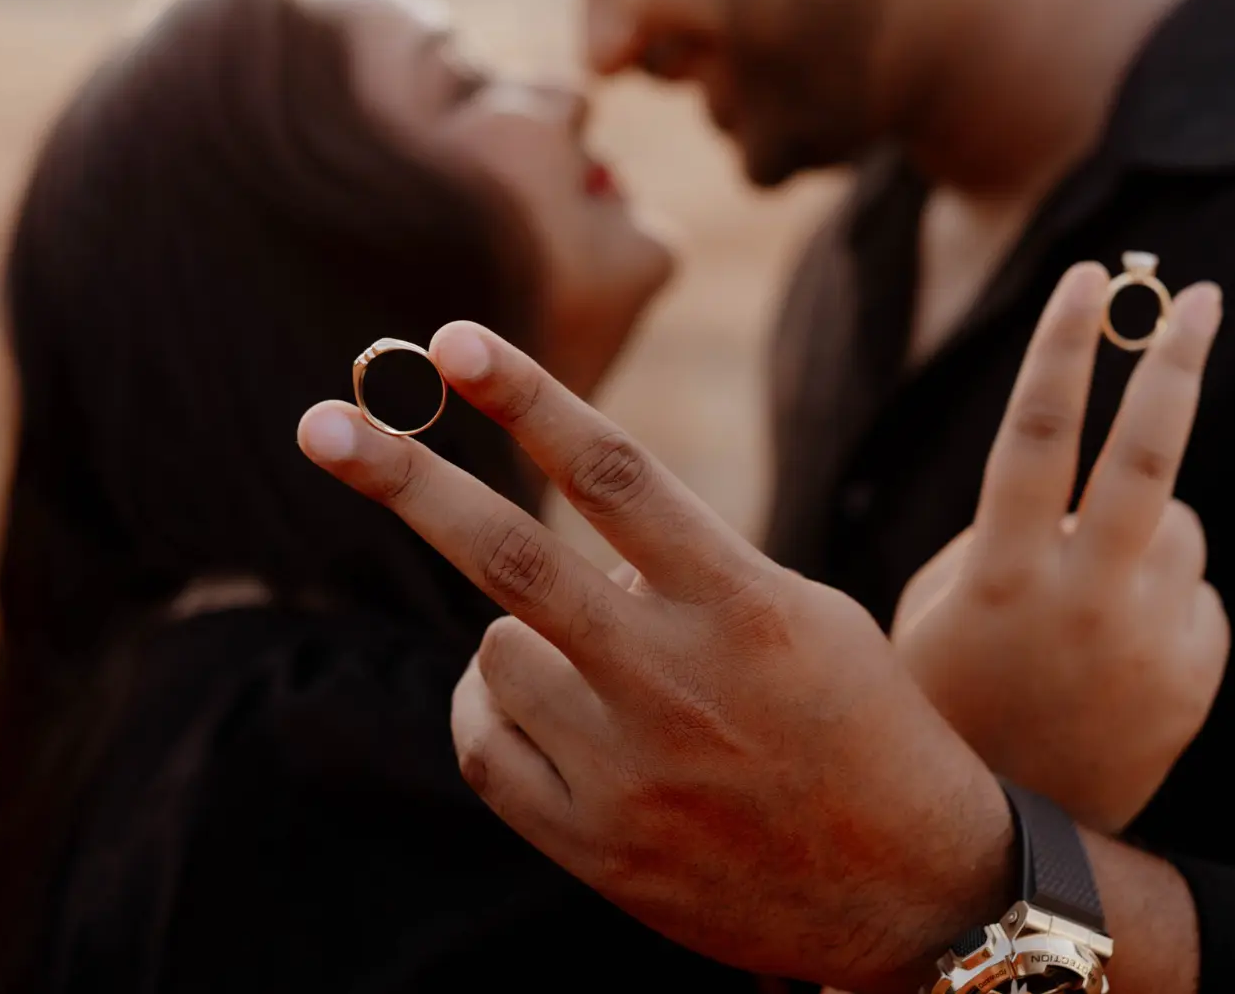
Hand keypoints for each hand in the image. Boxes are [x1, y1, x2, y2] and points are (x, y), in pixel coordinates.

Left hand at [299, 329, 1013, 992]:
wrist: (913, 894)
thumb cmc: (865, 725)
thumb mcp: (805, 612)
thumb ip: (692, 564)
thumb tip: (581, 536)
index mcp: (740, 603)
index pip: (612, 472)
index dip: (526, 396)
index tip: (452, 339)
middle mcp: (673, 679)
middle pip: (508, 558)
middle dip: (405, 481)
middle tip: (321, 424)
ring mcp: (626, 770)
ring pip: (496, 650)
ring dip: (515, 629)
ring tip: (586, 651)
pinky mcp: (596, 847)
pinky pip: (484, 746)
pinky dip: (488, 703)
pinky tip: (528, 696)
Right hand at [892, 263, 1228, 833]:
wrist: (1010, 830)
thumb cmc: (947, 687)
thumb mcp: (940, 595)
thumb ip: (1009, 524)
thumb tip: (1084, 474)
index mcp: (1005, 569)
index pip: (1040, 427)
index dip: (1065, 344)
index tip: (1088, 277)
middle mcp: (1088, 597)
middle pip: (1150, 450)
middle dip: (1177, 359)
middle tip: (1201, 296)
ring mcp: (1153, 638)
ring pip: (1173, 520)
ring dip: (1137, 526)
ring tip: (1085, 595)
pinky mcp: (1199, 671)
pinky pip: (1190, 582)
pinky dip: (1156, 586)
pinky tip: (1115, 645)